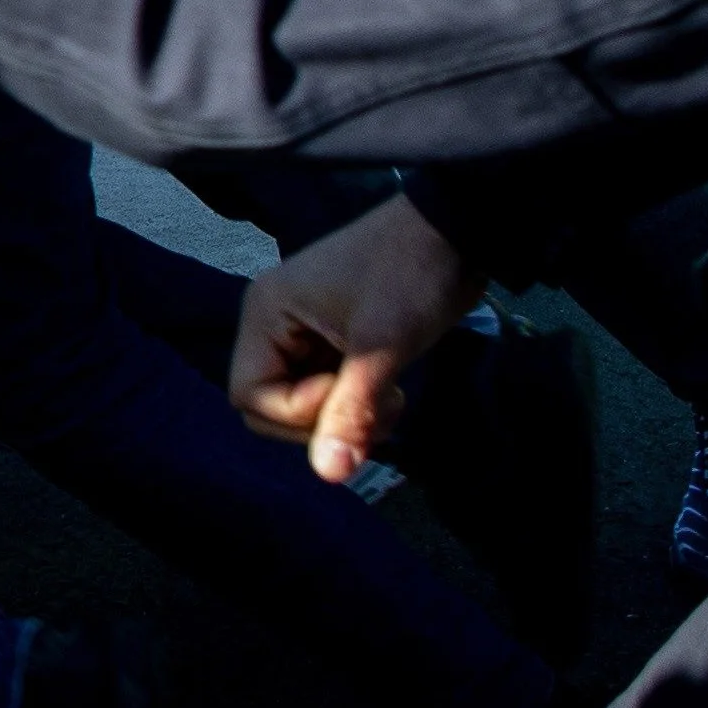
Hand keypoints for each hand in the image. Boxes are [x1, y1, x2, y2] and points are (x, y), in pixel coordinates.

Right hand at [229, 193, 479, 484]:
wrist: (457, 230)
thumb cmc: (410, 277)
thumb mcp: (381, 346)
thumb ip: (350, 411)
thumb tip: (329, 476)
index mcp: (265, 314)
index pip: (250, 396)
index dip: (298, 412)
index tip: (350, 391)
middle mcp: (273, 322)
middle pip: (271, 404)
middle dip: (324, 420)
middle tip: (377, 405)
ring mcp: (302, 330)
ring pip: (303, 402)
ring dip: (345, 414)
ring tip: (391, 396)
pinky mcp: (332, 338)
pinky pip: (327, 388)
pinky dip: (355, 400)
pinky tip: (390, 389)